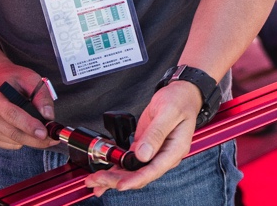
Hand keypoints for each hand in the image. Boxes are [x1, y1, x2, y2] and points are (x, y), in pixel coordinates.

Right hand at [0, 61, 57, 149]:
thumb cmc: (13, 79)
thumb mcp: (30, 78)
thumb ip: (41, 95)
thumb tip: (49, 116)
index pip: (12, 114)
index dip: (28, 125)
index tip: (44, 133)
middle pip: (12, 132)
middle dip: (34, 139)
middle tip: (52, 139)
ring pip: (12, 141)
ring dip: (30, 139)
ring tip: (39, 128)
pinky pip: (8, 144)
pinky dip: (21, 140)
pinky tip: (23, 127)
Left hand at [84, 80, 202, 195]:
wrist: (181, 93)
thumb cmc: (180, 100)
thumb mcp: (169, 112)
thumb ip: (156, 133)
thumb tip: (143, 154)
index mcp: (175, 149)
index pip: (154, 170)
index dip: (136, 179)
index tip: (121, 183)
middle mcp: (164, 155)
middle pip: (140, 175)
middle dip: (117, 180)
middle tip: (98, 180)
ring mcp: (154, 153)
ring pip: (132, 172)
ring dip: (113, 177)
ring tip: (95, 180)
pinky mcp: (144, 148)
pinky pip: (130, 163)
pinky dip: (116, 169)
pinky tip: (104, 174)